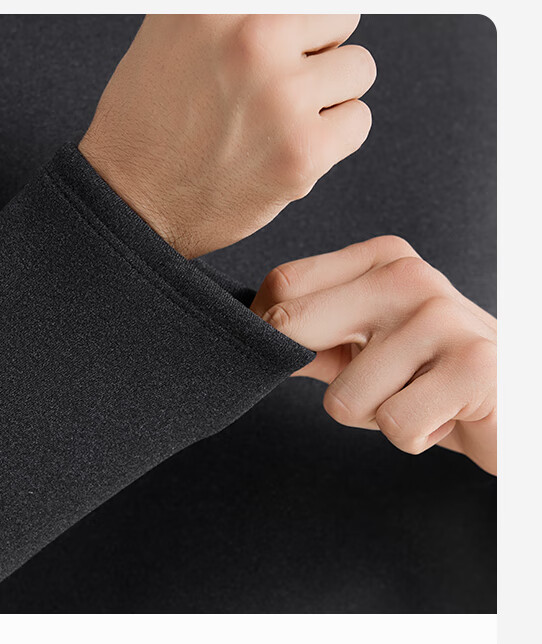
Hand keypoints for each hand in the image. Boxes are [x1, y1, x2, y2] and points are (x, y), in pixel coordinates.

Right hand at [79, 14, 375, 257]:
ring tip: (281, 120)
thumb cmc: (148, 123)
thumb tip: (288, 12)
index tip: (281, 51)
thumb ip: (231, 11)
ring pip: (358, 69)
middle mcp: (252, 38)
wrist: (130, 205)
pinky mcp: (302, 152)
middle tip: (275, 88)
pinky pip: (357, 122)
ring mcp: (281, 96)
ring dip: (328, 96)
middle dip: (316, 54)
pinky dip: (331, 139)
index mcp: (218, 4)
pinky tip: (287, 149)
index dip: (295, 25)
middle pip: (342, 18)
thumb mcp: (171, 33)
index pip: (307, 1)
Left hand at [250, 236, 496, 474]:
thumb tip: (253, 339)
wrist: (520, 402)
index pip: (283, 284)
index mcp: (380, 259)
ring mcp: (441, 316)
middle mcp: (407, 275)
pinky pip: (394, 425)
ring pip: (344, 398)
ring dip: (375, 417)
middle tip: (369, 385)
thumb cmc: (432, 372)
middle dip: (319, 376)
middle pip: (292, 326)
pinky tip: (443, 415)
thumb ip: (314, 338)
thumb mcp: (367, 345)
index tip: (288, 358)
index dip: (266, 330)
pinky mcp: (473, 365)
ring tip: (417, 398)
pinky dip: (413, 436)